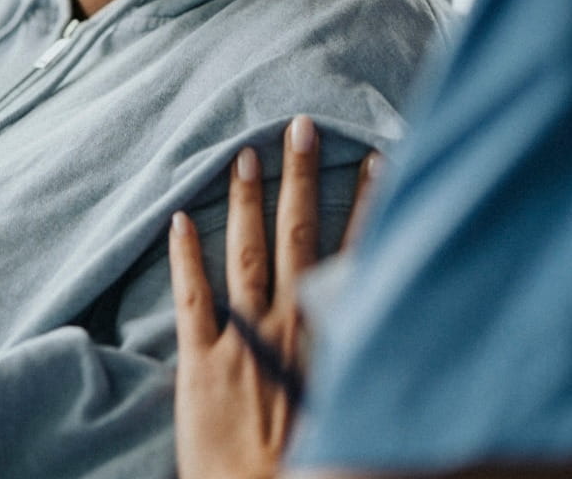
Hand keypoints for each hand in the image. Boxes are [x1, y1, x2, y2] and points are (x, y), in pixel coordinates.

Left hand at [169, 115, 377, 478]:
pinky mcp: (201, 360)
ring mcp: (242, 336)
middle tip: (300, 127)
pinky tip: (177, 219)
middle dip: (300, 176)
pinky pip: (191, 297)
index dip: (367, 201)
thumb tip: (394, 302)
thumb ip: (369, 345)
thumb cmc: (318, 459)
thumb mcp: (358, 397)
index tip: (375, 158)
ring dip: (245, 200)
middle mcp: (289, 321)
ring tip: (243, 155)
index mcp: (331, 329)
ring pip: (245, 251)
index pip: (354, 248)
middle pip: (297, 232)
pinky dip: (184, 256)